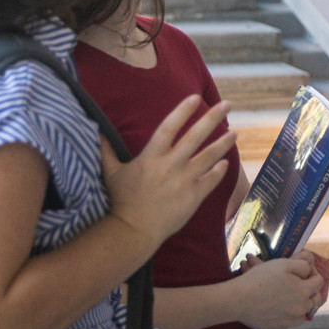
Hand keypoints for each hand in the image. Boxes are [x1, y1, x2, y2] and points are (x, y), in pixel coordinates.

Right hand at [102, 95, 234, 244]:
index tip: (195, 97)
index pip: (169, 127)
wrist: (134, 230)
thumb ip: (106, 150)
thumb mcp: (111, 172)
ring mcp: (184, 181)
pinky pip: (211, 180)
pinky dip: (219, 171)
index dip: (182, 111)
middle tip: (227, 103)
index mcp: (152, 157)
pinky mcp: (194, 197)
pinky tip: (225, 163)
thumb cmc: (121, 200)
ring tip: (234, 133)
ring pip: (209, 157)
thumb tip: (94, 130)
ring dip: (223, 143)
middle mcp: (171, 165)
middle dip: (212, 118)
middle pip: (195, 136)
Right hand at [233, 256, 323, 328]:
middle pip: (314, 300)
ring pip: (303, 314)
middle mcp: (301, 309)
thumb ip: (302, 264)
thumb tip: (310, 266)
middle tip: (300, 285)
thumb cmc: (260, 279)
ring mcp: (290, 322)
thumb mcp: (283, 264)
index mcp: (304, 292)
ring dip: (300, 306)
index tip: (304, 271)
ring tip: (290, 298)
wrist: (237, 299)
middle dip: (310, 291)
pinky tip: (277, 310)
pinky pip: (288, 324)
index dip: (313, 274)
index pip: (319, 282)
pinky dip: (286, 317)